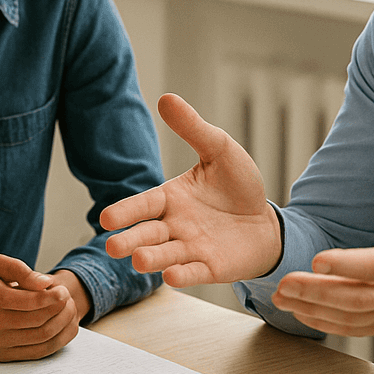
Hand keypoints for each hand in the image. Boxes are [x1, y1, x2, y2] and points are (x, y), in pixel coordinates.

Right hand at [0, 254, 80, 360]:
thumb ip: (19, 269)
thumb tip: (44, 283)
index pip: (31, 302)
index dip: (53, 297)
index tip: (63, 291)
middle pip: (39, 321)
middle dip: (60, 310)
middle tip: (68, 300)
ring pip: (41, 339)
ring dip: (61, 325)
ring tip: (67, 312)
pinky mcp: (2, 356)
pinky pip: (37, 353)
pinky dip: (55, 341)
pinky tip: (60, 328)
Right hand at [101, 93, 280, 285]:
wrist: (266, 221)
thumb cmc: (238, 185)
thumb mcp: (219, 150)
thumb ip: (193, 129)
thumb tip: (165, 97)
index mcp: (171, 198)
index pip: (143, 204)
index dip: (126, 211)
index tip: (107, 218)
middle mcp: (174, 225)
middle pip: (147, 234)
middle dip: (130, 240)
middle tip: (113, 246)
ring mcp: (190, 248)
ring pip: (165, 256)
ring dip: (151, 260)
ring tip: (139, 262)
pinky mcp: (210, 267)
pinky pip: (193, 272)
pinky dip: (183, 275)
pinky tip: (172, 276)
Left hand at [272, 123, 373, 336]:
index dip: (348, 264)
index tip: (317, 258)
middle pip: (358, 297)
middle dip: (318, 291)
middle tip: (283, 282)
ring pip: (352, 317)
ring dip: (314, 309)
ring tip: (281, 297)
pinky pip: (357, 329)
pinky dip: (327, 325)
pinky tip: (300, 313)